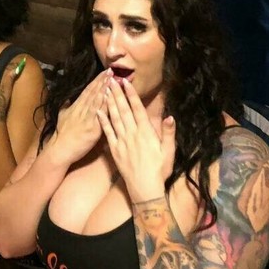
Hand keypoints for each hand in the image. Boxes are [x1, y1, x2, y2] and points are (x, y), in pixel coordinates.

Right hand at [46, 68, 110, 164]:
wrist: (60, 149)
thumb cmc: (62, 134)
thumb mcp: (62, 116)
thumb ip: (66, 106)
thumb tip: (68, 98)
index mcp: (76, 106)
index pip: (88, 90)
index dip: (96, 80)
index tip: (104, 72)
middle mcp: (82, 110)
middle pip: (93, 92)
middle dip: (102, 80)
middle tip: (111, 70)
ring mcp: (87, 118)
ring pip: (96, 100)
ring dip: (104, 88)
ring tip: (111, 79)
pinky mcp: (92, 128)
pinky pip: (99, 115)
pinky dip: (104, 105)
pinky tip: (109, 97)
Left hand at [97, 76, 174, 201]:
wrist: (145, 189)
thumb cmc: (159, 170)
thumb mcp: (169, 152)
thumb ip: (168, 133)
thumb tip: (170, 116)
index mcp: (146, 133)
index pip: (137, 109)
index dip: (131, 95)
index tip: (126, 82)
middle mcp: (132, 134)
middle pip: (123, 110)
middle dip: (117, 93)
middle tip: (111, 79)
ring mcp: (122, 141)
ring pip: (114, 118)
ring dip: (109, 103)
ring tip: (105, 89)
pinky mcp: (114, 150)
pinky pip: (107, 132)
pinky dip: (102, 121)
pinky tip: (98, 111)